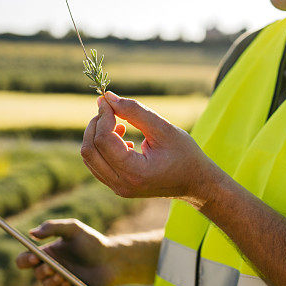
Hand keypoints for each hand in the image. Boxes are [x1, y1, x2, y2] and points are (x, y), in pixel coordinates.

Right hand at [15, 218, 120, 285]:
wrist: (113, 258)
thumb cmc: (92, 242)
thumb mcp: (73, 228)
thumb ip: (52, 227)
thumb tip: (31, 233)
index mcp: (47, 254)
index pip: (25, 260)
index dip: (24, 260)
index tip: (33, 257)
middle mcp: (51, 270)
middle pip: (36, 274)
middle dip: (41, 271)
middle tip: (50, 266)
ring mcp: (60, 283)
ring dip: (51, 281)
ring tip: (61, 274)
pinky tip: (67, 283)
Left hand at [81, 91, 219, 203]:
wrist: (195, 182)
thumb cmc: (185, 154)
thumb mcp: (164, 129)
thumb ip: (135, 111)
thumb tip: (108, 97)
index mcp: (136, 172)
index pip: (104, 141)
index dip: (103, 117)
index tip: (109, 101)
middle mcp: (122, 185)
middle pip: (90, 150)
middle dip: (95, 124)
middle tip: (110, 109)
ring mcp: (118, 188)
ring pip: (89, 158)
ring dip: (97, 135)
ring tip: (119, 123)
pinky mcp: (118, 186)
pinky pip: (97, 164)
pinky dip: (101, 146)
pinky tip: (123, 138)